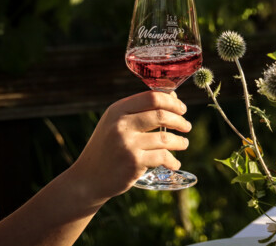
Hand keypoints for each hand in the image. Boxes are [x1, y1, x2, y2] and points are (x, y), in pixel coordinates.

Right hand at [67, 91, 191, 203]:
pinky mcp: (134, 162)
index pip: (152, 97)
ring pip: (165, 138)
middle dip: (180, 120)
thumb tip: (173, 97)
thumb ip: (140, 111)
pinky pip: (162, 157)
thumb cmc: (107, 148)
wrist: (88, 179)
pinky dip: (172, 160)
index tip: (182, 109)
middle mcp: (121, 124)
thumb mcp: (115, 124)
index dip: (172, 102)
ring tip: (184, 144)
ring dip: (180, 142)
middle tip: (187, 126)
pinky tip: (174, 163)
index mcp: (117, 110)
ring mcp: (127, 144)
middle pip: (161, 115)